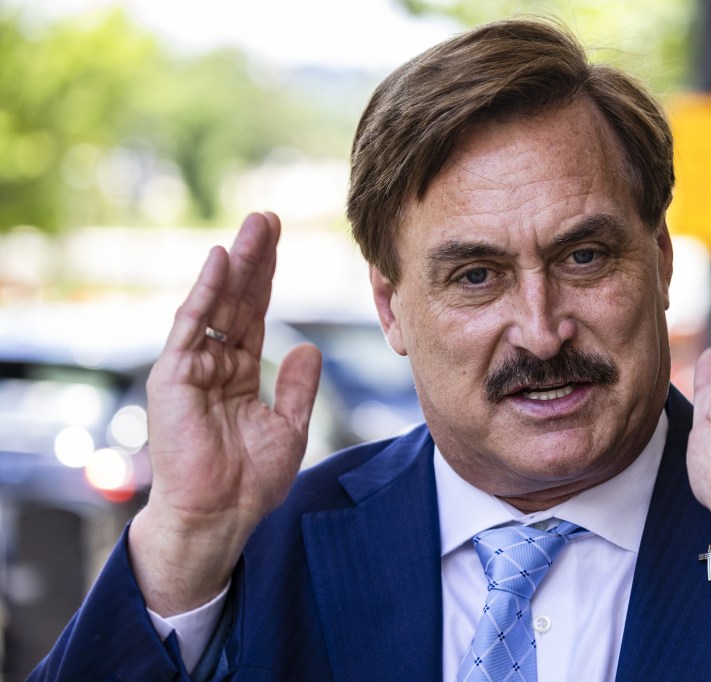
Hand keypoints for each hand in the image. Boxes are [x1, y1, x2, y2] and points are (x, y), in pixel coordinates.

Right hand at [130, 212, 321, 613]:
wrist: (220, 515)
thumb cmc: (249, 480)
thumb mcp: (288, 426)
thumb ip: (298, 386)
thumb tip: (309, 348)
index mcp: (238, 373)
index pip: (254, 313)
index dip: (268, 278)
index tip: (280, 242)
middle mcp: (213, 364)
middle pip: (236, 299)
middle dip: (254, 259)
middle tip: (269, 217)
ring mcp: (191, 368)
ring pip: (216, 304)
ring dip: (236, 263)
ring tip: (255, 226)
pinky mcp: (173, 377)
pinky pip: (191, 326)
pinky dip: (205, 292)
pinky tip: (221, 259)